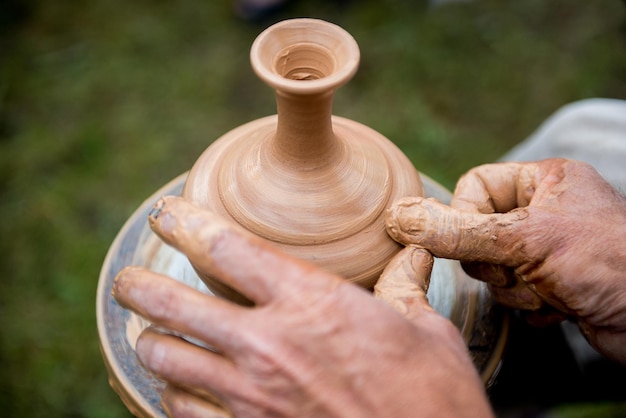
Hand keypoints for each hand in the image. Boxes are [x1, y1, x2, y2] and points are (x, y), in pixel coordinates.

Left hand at [113, 196, 491, 417]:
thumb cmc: (433, 398)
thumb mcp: (426, 333)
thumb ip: (405, 289)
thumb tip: (415, 257)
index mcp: (310, 302)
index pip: (228, 248)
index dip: (189, 223)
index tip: (168, 214)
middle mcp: (267, 344)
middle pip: (175, 304)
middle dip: (141, 286)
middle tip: (129, 280)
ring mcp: (250, 396)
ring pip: (166, 359)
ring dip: (152, 343)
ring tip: (149, 336)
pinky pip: (183, 411)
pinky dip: (172, 394)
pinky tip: (176, 388)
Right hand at [385, 158, 625, 363]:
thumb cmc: (610, 263)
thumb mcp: (524, 240)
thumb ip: (456, 231)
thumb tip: (398, 217)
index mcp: (544, 180)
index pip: (474, 186)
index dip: (466, 217)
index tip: (482, 242)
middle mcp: (546, 211)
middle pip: (477, 231)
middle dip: (494, 261)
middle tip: (521, 268)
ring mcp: (549, 249)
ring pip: (492, 267)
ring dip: (514, 287)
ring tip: (551, 290)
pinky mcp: (554, 284)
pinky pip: (512, 291)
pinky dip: (531, 304)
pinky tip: (562, 305)